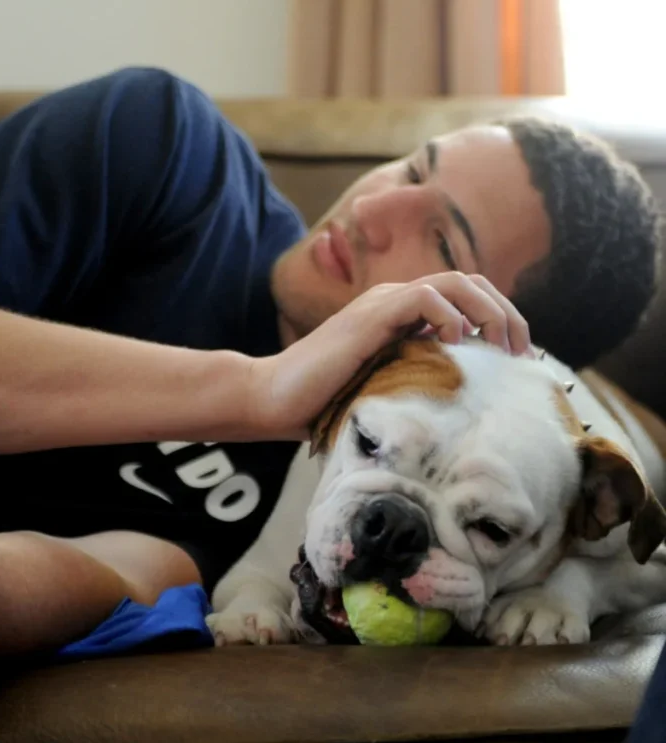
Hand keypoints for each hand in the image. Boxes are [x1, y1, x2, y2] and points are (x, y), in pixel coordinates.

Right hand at [248, 272, 531, 440]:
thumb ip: (415, 382)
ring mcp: (381, 306)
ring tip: (503, 344)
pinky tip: (458, 344)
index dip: (499, 320)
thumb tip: (461, 405)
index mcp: (400, 317)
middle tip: (523, 352)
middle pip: (469, 283)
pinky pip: (424, 297)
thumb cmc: (323, 404)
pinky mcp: (369, 318)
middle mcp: (393, 303)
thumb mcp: (383, 391)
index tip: (519, 358)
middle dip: (506, 312)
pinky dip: (451, 314)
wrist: (274, 400)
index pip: (464, 300)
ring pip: (454, 283)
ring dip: (489, 309)